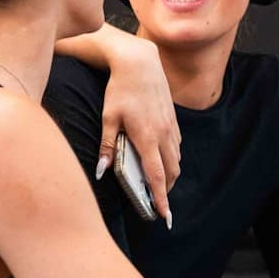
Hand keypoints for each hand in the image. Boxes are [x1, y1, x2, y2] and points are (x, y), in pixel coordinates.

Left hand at [95, 34, 180, 223]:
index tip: (164, 215)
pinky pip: (176, 144)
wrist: (140, 62)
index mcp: (146, 137)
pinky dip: (172, 156)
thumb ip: (106, 146)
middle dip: (167, 190)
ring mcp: (170, 125)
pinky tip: (161, 157)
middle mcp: (163, 133)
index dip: (161, 198)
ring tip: (159, 183)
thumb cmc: (120, 90)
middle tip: (158, 202)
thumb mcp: (108, 118)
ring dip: (170, 173)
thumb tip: (101, 171)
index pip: (157, 176)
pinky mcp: (172, 117)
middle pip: (171, 171)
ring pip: (176, 158)